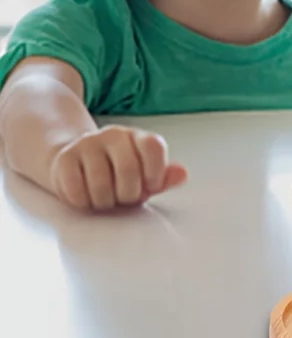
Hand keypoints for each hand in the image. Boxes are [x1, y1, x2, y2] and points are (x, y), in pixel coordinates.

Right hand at [49, 126, 187, 210]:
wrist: (77, 164)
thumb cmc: (118, 174)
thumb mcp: (145, 176)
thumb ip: (165, 178)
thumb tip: (182, 174)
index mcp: (138, 137)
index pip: (153, 147)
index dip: (155, 174)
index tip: (149, 185)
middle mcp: (113, 135)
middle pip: (128, 171)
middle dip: (128, 195)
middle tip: (124, 197)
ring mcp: (87, 144)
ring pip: (101, 185)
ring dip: (105, 202)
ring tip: (106, 198)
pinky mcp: (64, 159)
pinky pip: (76, 192)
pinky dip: (84, 203)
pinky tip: (87, 196)